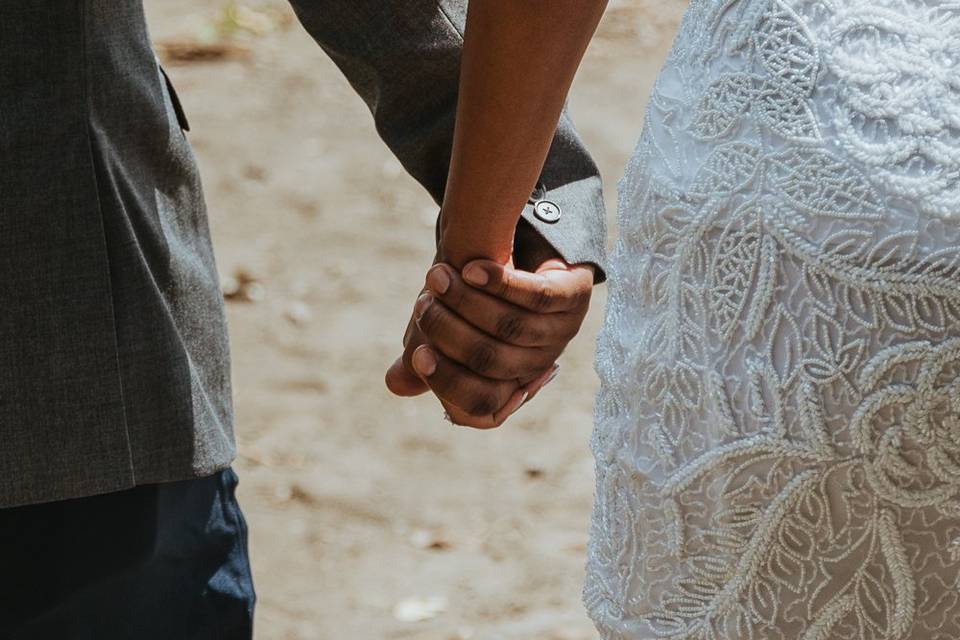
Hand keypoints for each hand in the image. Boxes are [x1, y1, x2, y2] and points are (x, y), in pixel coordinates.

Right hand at [385, 256, 592, 427]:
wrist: (525, 249)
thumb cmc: (481, 299)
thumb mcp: (448, 326)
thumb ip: (425, 352)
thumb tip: (396, 382)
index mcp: (510, 385)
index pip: (480, 407)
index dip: (447, 383)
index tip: (420, 354)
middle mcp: (538, 364)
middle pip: (490, 361)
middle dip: (448, 331)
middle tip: (422, 303)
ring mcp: (561, 331)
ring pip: (510, 326)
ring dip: (466, 299)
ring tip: (437, 276)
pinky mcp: (574, 296)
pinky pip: (536, 296)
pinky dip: (500, 283)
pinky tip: (472, 269)